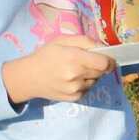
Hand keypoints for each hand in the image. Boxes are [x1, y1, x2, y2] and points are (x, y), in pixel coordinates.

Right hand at [2, 35, 116, 103]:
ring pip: (95, 80)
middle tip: (86, 62)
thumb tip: (104, 47)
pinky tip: (71, 80)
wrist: (28, 77)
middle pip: (102, 71)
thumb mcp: (63, 41)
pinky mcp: (74, 98)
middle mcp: (75, 75)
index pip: (104, 62)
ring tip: (75, 71)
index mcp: (73, 57)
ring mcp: (75, 89)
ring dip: (91, 75)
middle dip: (98, 66)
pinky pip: (88, 89)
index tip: (108, 58)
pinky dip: (84, 84)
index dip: (110, 60)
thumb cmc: (46, 55)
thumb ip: (85, 41)